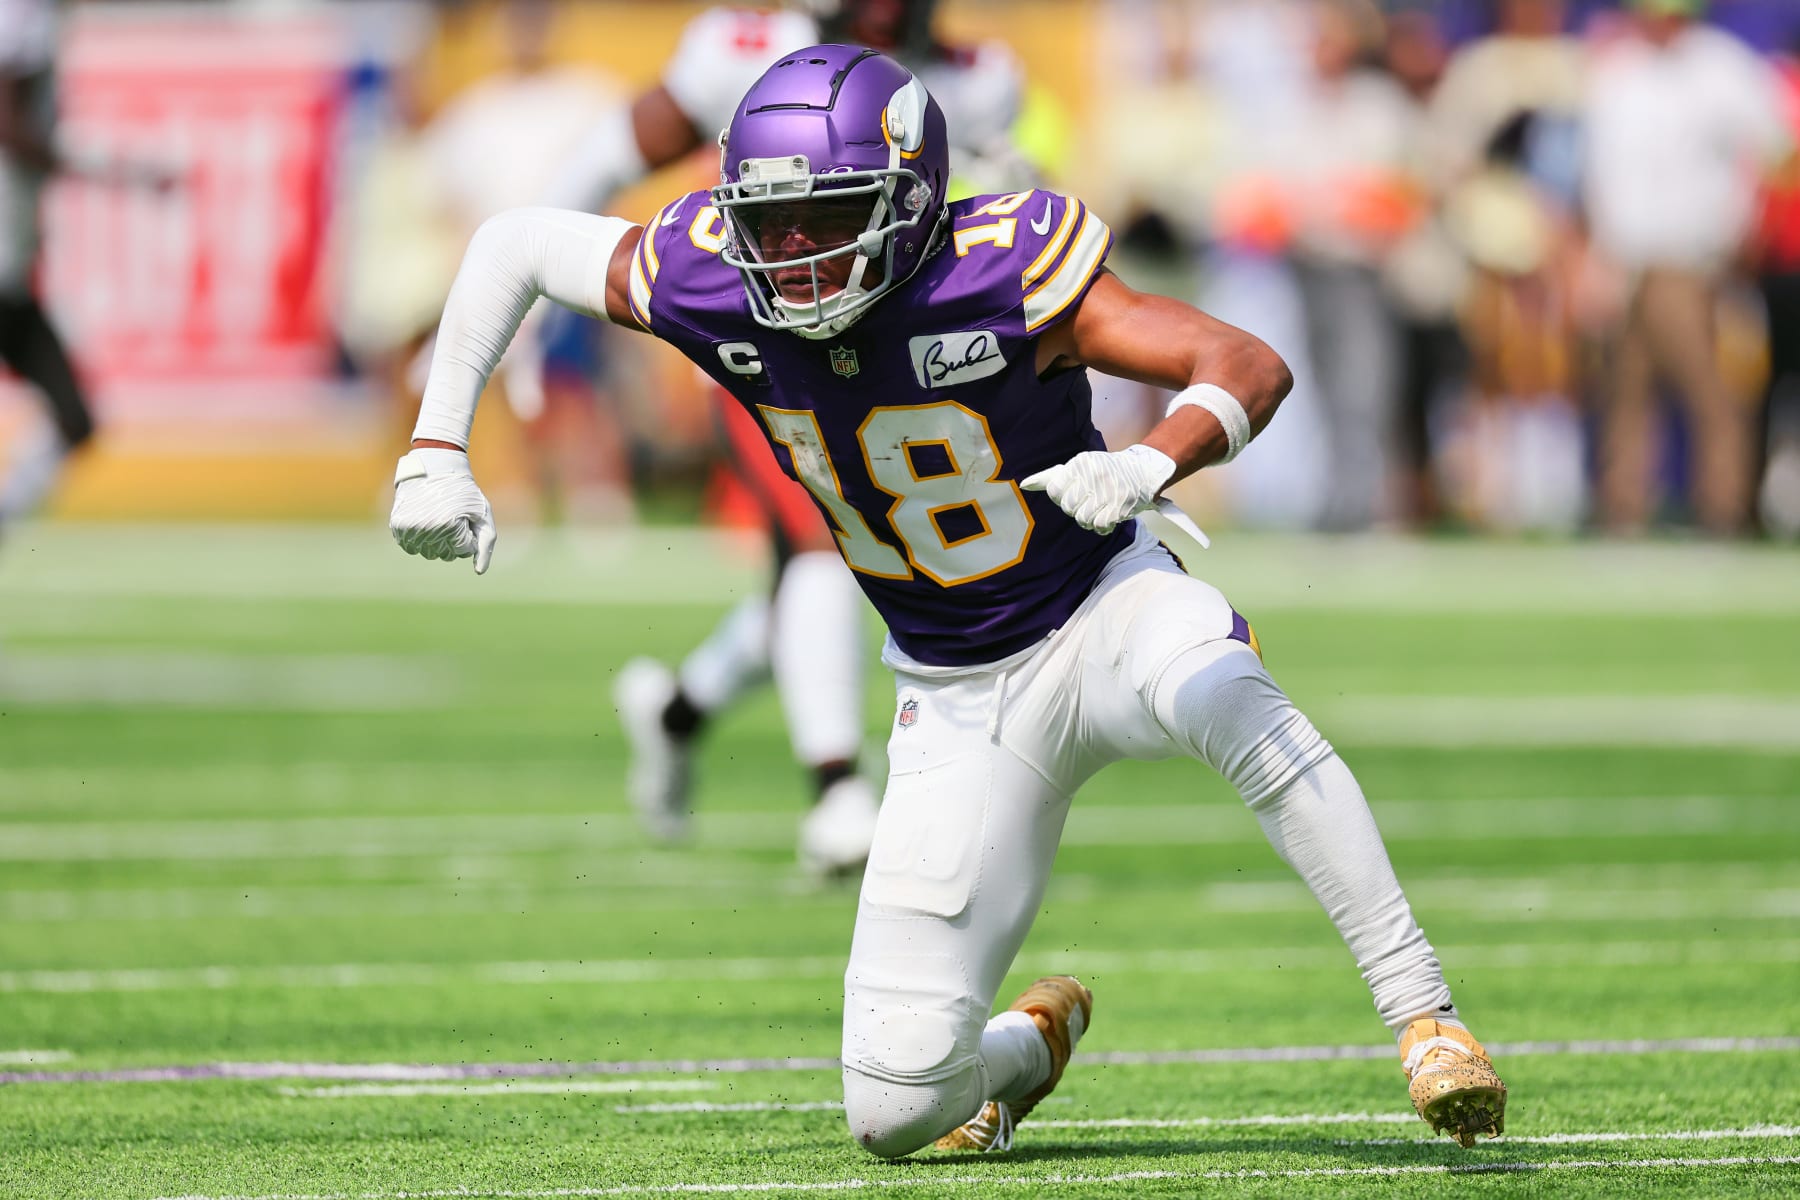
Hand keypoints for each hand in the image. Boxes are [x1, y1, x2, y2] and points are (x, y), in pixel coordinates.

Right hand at [389, 448, 496, 572]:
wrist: (434, 467)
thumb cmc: (464, 491)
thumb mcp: (482, 514)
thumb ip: (485, 544)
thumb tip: (479, 572)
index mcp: (449, 525)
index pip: (462, 551)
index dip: (467, 534)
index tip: (465, 516)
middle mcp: (427, 528)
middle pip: (444, 555)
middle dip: (452, 540)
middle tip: (451, 515)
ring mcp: (409, 527)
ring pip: (427, 553)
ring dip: (435, 541)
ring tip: (438, 518)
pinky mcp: (397, 525)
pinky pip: (410, 547)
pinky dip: (419, 539)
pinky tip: (424, 523)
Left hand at [1020, 444, 1175, 534]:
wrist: (1143, 470)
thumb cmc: (1103, 472)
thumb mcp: (1078, 468)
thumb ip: (1050, 477)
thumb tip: (1023, 484)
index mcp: (1080, 464)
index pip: (1054, 491)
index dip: (1062, 498)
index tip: (1075, 494)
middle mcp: (1093, 474)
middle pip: (1068, 507)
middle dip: (1077, 509)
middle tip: (1089, 502)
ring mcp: (1108, 489)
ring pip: (1082, 518)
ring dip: (1090, 519)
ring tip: (1099, 509)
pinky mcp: (1120, 505)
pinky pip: (1099, 526)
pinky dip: (1102, 526)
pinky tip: (1108, 517)